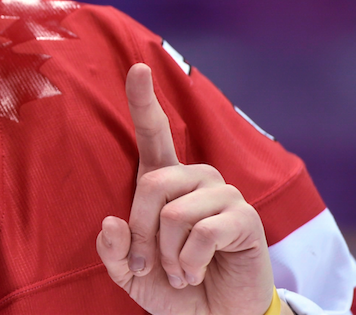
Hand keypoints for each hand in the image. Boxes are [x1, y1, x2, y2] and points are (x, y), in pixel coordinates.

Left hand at [96, 64, 275, 314]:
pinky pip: (203, 232)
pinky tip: (196, 273)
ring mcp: (222, 194)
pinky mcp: (244, 217)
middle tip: (147, 263)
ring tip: (179, 271)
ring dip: (168, 253)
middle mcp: (194, 178)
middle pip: (151, 184)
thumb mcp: (129, 273)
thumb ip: (113, 250)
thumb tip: (111, 222)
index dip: (143, 100)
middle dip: (141, 233)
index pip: (153, 133)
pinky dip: (189, 262)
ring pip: (174, 212)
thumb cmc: (172, 287)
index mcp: (163, 181)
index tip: (137, 67)